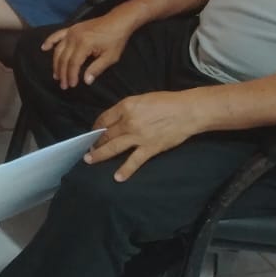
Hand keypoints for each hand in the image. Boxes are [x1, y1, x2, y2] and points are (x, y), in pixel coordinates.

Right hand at [43, 11, 136, 89]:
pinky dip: (49, 41)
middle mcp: (74, 37)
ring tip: (56, 75)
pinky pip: (57, 35)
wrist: (118, 21)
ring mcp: (71, 32)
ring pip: (58, 49)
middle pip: (63, 58)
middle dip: (62, 73)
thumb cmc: (116, 40)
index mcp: (84, 44)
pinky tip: (44, 48)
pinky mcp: (71, 28)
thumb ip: (96, 69)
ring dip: (56, 63)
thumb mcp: (110, 57)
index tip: (72, 85)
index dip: (71, 76)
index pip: (73, 63)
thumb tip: (86, 81)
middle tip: (63, 85)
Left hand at [86, 91, 207, 180]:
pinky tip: (117, 177)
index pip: (104, 118)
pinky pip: (134, 161)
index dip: (96, 126)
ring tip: (90, 160)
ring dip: (100, 155)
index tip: (93, 132)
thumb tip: (115, 120)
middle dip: (95, 142)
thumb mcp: (141, 99)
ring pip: (113, 147)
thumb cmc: (166, 102)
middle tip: (88, 149)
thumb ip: (127, 109)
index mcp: (126, 106)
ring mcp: (138, 136)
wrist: (187, 111)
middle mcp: (128, 122)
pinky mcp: (150, 148)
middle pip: (106, 134)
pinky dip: (125, 170)